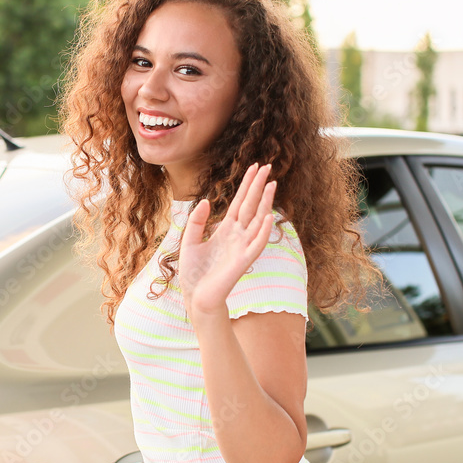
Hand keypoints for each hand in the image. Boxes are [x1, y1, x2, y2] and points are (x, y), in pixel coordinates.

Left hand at [179, 163, 276, 318]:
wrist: (196, 296)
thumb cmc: (194, 273)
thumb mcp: (190, 241)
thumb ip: (197, 221)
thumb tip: (206, 201)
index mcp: (226, 230)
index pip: (240, 202)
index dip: (247, 185)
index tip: (254, 167)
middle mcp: (237, 235)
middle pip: (251, 206)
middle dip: (259, 186)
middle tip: (267, 166)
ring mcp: (242, 247)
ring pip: (257, 220)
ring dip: (266, 203)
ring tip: (272, 184)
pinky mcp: (243, 261)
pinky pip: (256, 244)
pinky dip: (263, 231)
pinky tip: (268, 216)